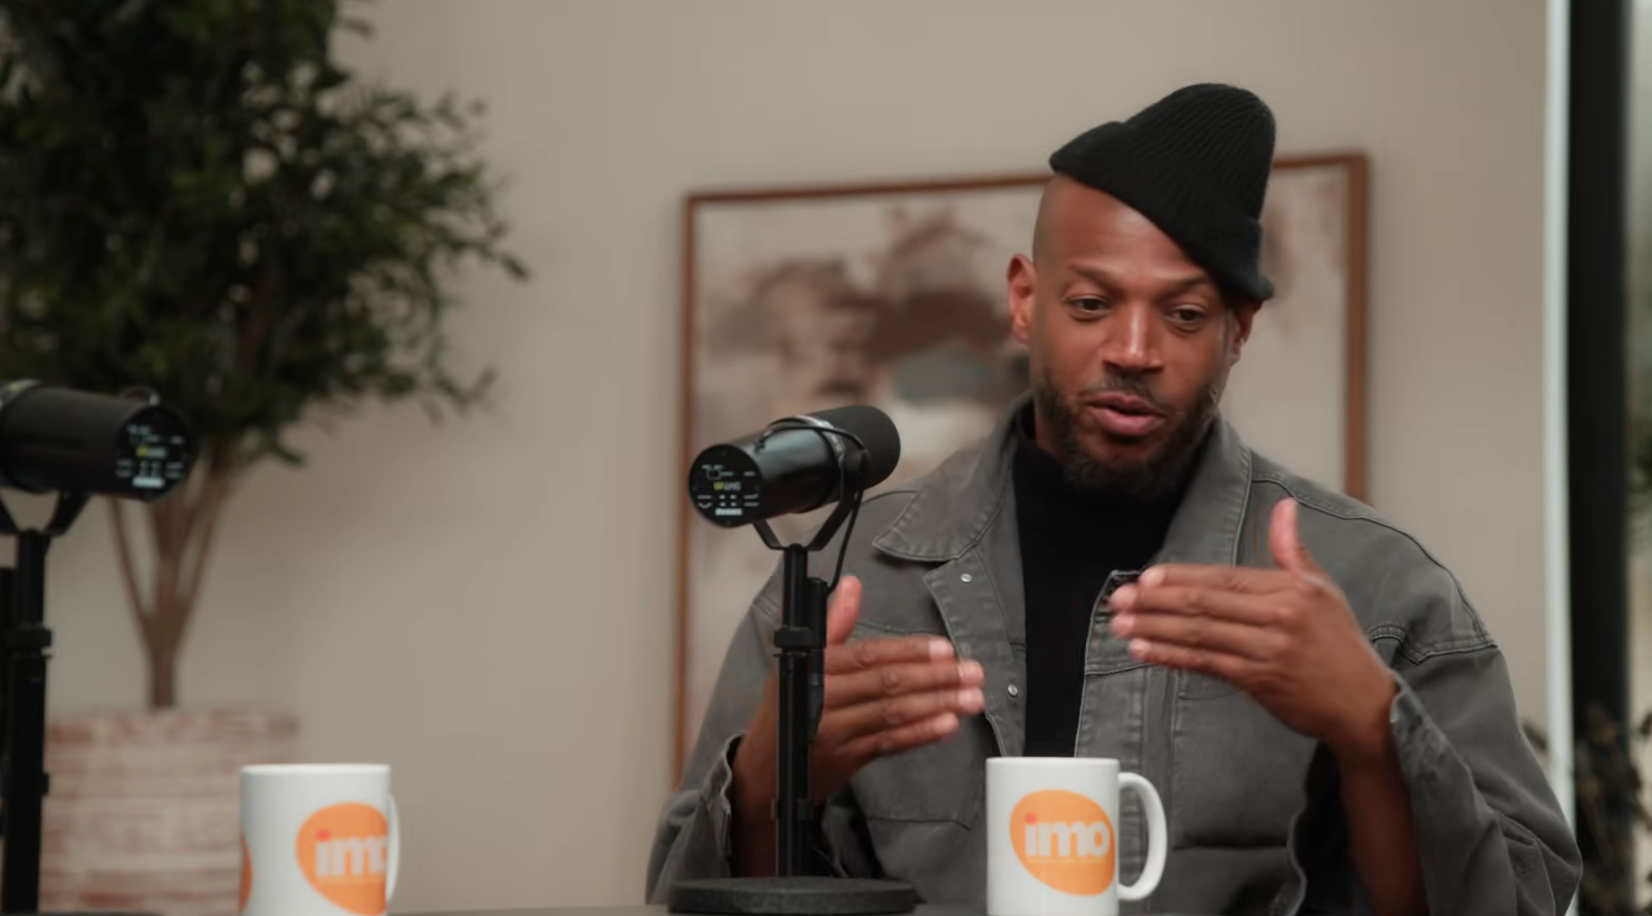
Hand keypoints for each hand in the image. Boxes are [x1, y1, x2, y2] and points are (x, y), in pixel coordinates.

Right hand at [731, 575, 985, 826]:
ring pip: (893, 715)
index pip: (867, 656)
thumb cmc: (786, 709)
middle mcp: (824, 700)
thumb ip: (832, 624)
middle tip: (971, 672)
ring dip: (937, 705)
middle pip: (886, 685)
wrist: (764, 769)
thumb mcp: (799, 661)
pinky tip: (947, 724)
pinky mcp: (848, 760)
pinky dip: (920, 734)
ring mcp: (836, 733)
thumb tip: (852, 586)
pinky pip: (889, 744)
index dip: (908, 652)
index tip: (944, 649)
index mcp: (814, 669)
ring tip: (971, 698)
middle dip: (935, 678)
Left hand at [1106, 498, 1395, 761]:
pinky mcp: (1259, 681)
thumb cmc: (1339, 642)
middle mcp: (1278, 618)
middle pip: (1205, 605)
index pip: (1223, 578)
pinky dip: (1172, 658)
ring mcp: (1267, 651)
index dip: (1181, 578)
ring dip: (1155, 630)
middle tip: (1118, 601)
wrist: (1363, 702)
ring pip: (1200, 636)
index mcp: (1289, 590)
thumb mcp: (1321, 588)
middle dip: (1155, 602)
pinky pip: (1206, 665)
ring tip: (1120, 626)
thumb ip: (1291, 549)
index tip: (1146, 578)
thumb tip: (1284, 506)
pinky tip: (1144, 652)